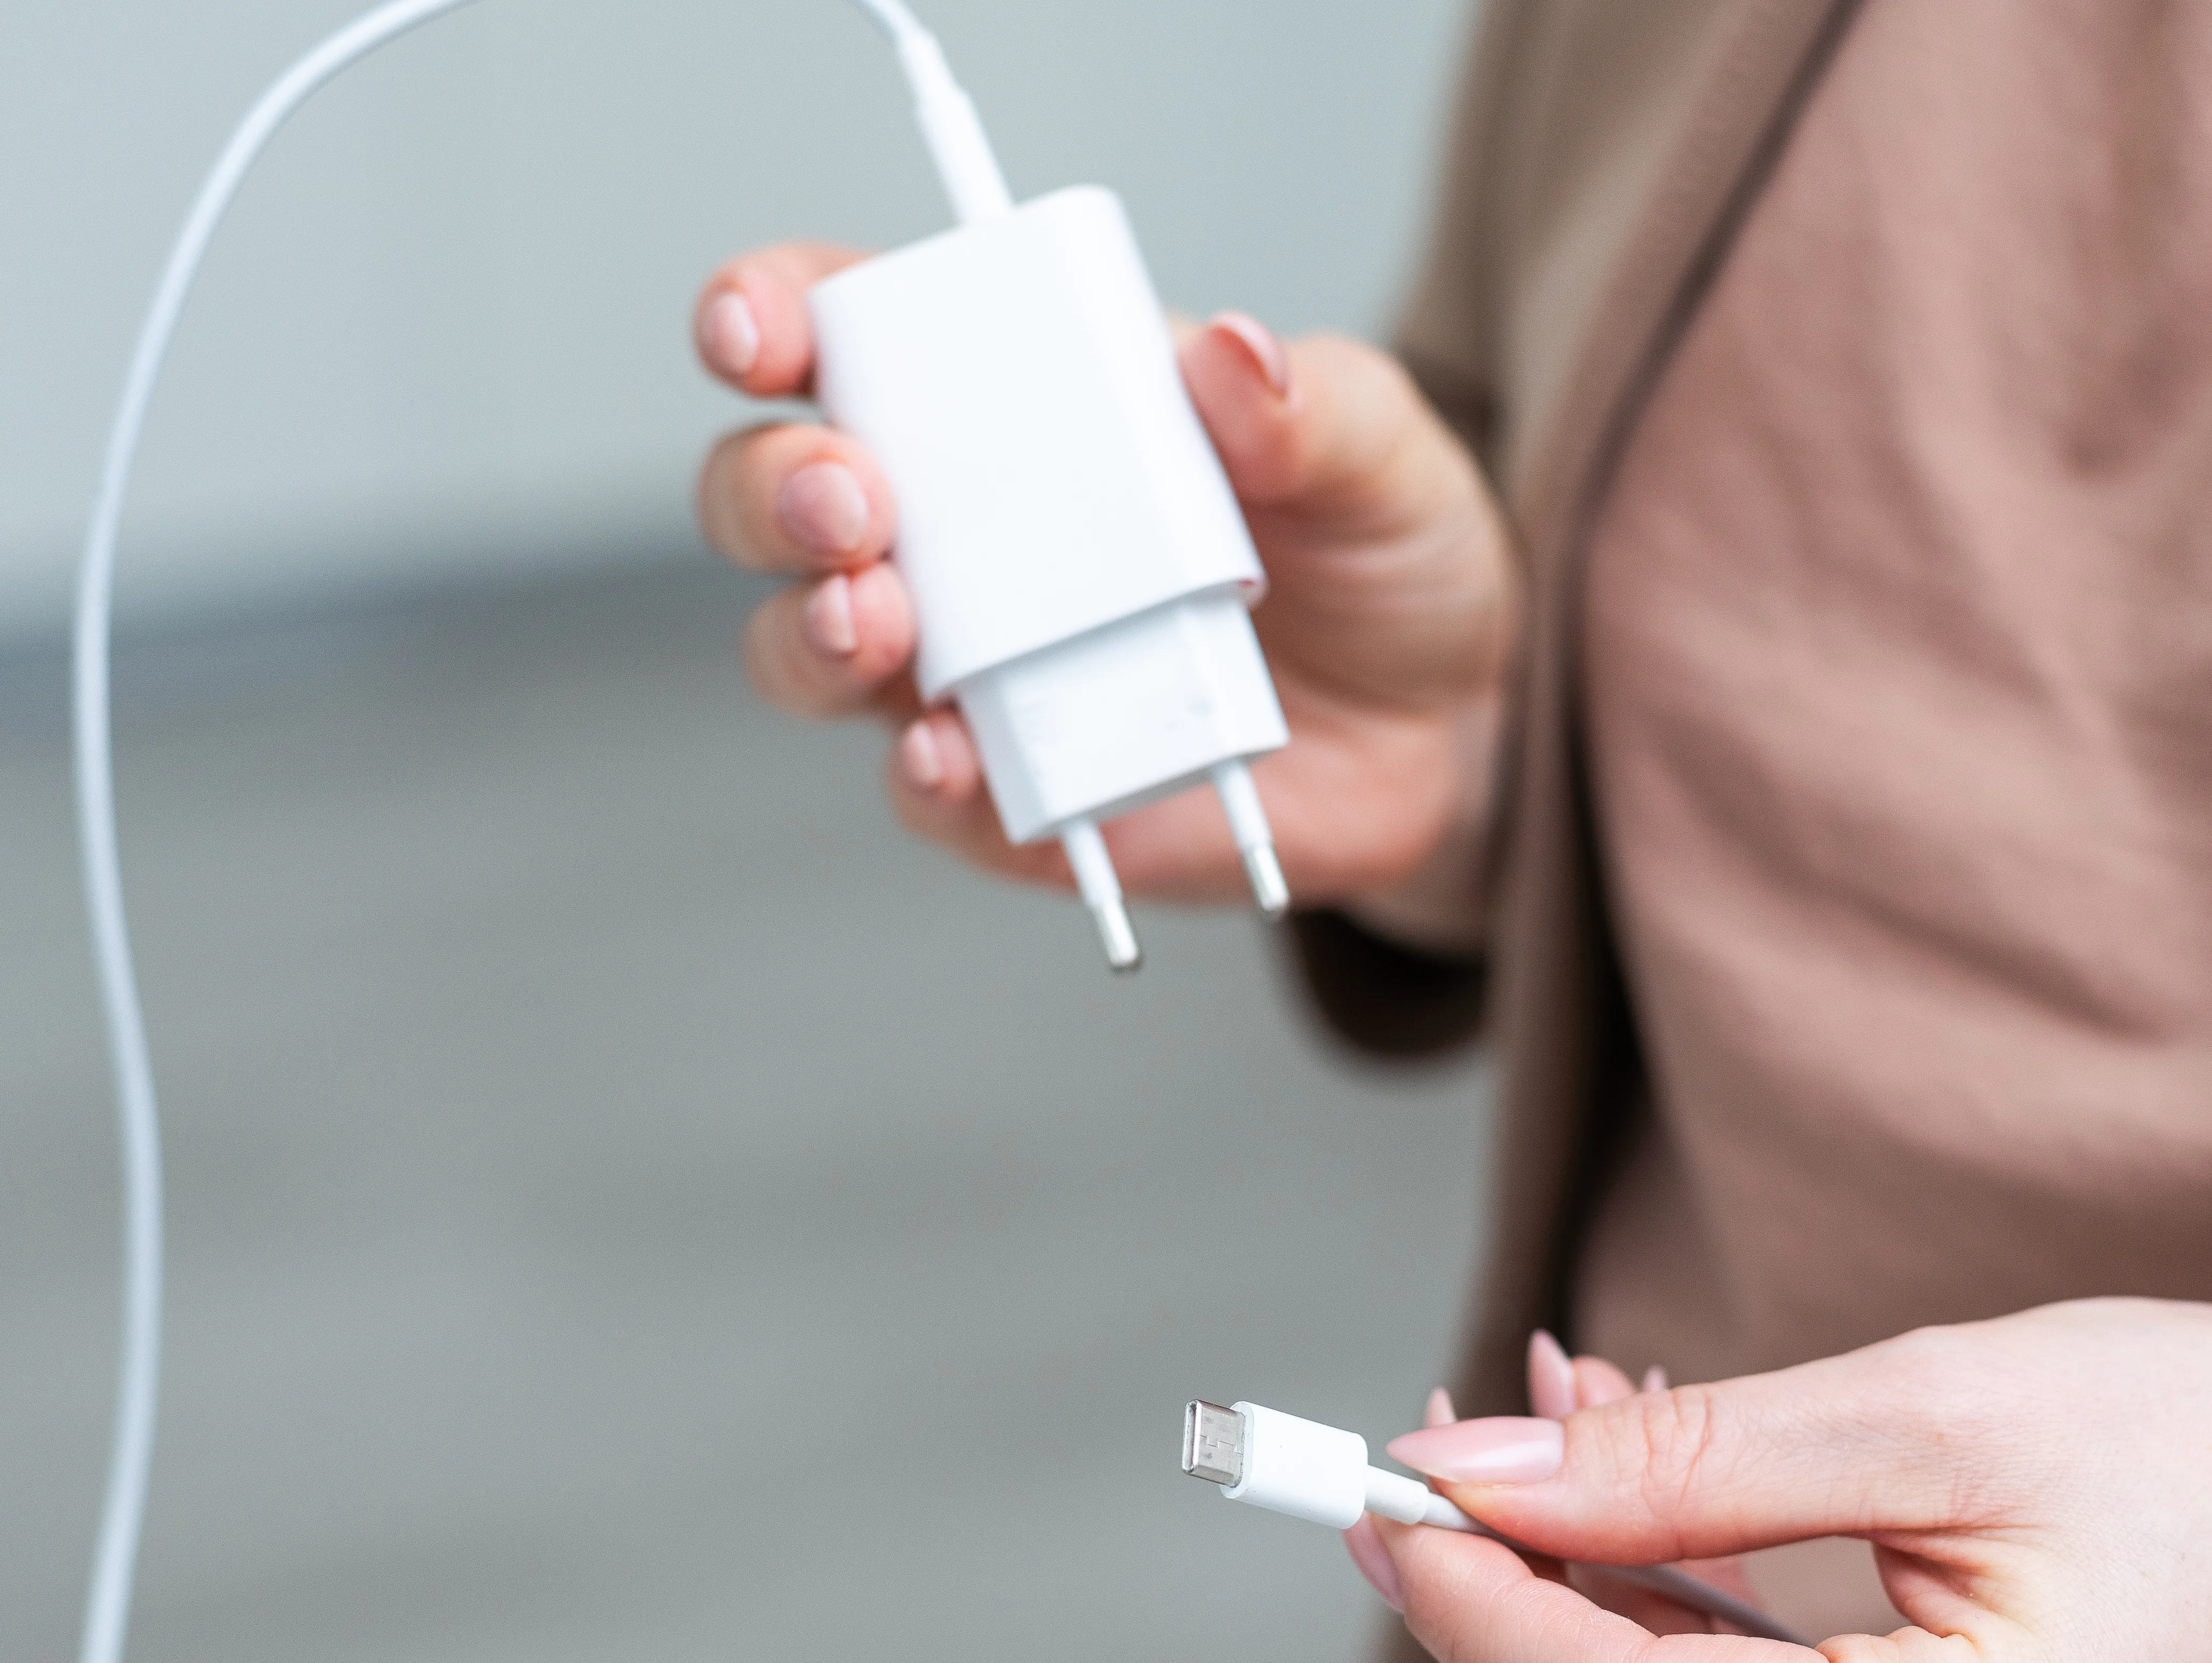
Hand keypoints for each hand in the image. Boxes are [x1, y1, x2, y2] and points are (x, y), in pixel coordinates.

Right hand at [689, 250, 1517, 906]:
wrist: (1450, 726)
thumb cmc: (1384, 557)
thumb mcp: (1380, 452)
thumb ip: (1311, 406)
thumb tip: (1236, 357)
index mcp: (1011, 408)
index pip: (846, 337)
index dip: (770, 319)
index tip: (761, 331)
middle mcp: (957, 537)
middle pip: (775, 499)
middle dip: (775, 489)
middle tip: (849, 496)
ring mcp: (972, 671)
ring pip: (807, 649)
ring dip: (810, 630)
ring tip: (873, 618)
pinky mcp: (1017, 795)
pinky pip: (930, 792)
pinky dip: (925, 775)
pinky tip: (949, 752)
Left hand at [1368, 1299, 2211, 1662]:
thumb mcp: (1937, 1402)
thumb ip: (1685, 1461)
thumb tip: (1471, 1476)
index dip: (1479, 1608)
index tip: (1389, 1488)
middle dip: (1512, 1607)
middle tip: (1469, 1436)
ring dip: (1584, 1618)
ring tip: (1576, 1433)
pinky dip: (1671, 1654)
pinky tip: (1657, 1520)